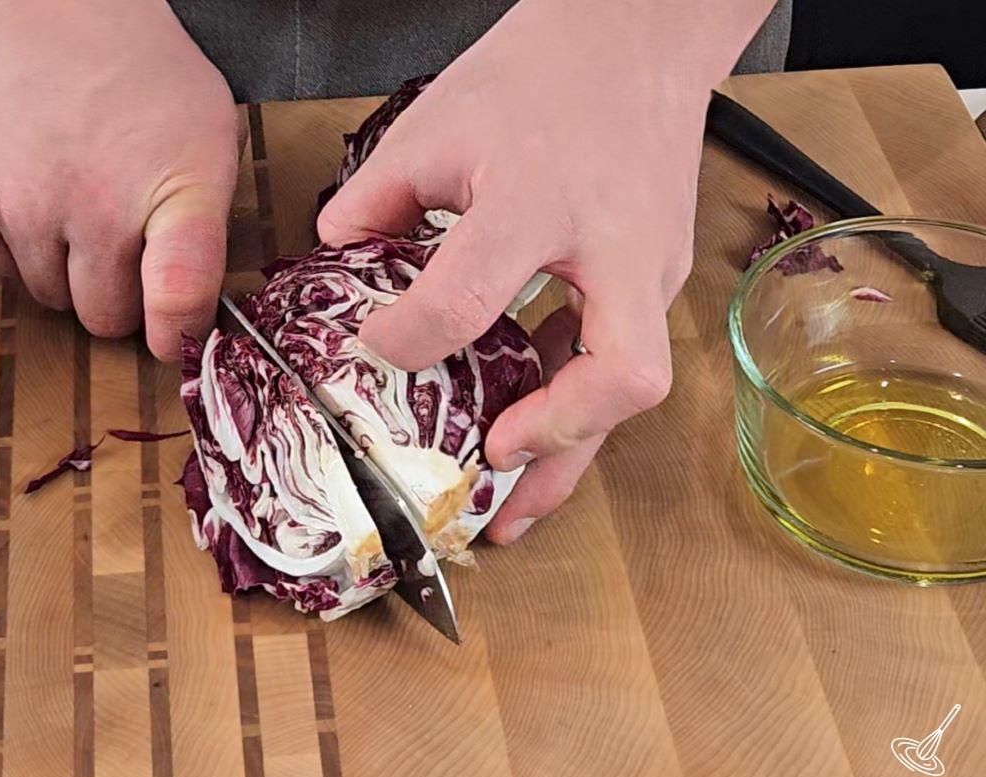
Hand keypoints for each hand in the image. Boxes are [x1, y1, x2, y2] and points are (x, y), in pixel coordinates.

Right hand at [0, 0, 240, 358]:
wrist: (45, 11)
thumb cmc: (139, 76)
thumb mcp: (210, 143)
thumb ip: (206, 233)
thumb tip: (193, 315)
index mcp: (173, 191)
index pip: (179, 294)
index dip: (178, 334)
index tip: (176, 342)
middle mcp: (96, 206)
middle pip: (105, 317)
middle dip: (118, 298)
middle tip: (122, 249)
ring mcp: (25, 206)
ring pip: (50, 299)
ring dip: (66, 273)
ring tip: (78, 210)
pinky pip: (1, 270)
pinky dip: (19, 250)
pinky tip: (38, 198)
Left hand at [318, 0, 771, 540]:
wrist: (635, 39)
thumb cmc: (535, 73)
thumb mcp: (434, 126)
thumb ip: (374, 202)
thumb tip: (336, 263)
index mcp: (539, 198)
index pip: (469, 299)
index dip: (409, 341)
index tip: (372, 352)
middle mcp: (614, 246)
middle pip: (617, 375)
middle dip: (551, 440)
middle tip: (485, 472)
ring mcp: (653, 268)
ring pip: (634, 386)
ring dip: (572, 454)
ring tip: (511, 507)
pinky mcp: (662, 278)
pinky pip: (622, 357)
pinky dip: (576, 407)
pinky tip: (531, 437)